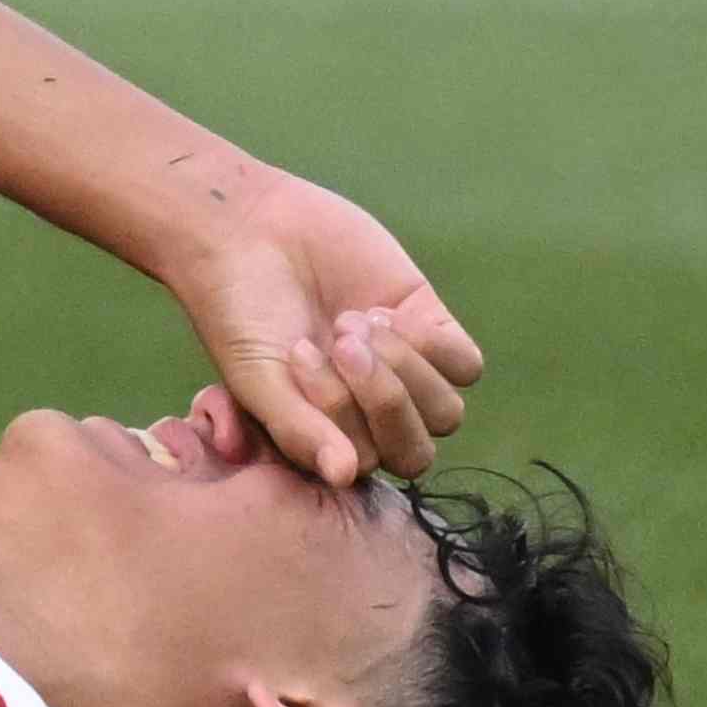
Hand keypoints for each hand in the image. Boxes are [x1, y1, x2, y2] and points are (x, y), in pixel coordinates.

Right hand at [164, 160, 482, 490]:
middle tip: (337, 341)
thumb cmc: (241, 314)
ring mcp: (406, 373)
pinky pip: (465, 365)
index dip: (342, 416)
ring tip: (350, 321)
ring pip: (446, 412)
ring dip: (402, 369)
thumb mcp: (257, 379)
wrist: (249, 231)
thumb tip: (344, 475)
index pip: (369, 463)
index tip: (296, 353)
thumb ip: (299, 430)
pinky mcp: (429, 325)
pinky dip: (431, 346)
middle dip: (382, 399)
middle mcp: (374, 416)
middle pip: (416, 449)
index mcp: (333, 439)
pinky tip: (383, 312)